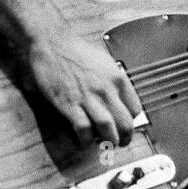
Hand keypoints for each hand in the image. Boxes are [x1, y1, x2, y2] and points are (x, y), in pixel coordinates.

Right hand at [25, 25, 141, 145]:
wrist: (51, 43)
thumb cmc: (75, 50)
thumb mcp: (103, 62)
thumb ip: (113, 81)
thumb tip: (119, 98)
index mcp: (117, 78)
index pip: (135, 108)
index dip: (132, 121)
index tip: (127, 126)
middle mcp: (106, 89)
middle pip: (125, 122)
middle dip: (126, 138)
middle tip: (122, 143)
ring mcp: (88, 98)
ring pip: (108, 129)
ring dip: (109, 141)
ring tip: (107, 145)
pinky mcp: (70, 104)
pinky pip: (83, 129)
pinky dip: (85, 139)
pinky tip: (84, 140)